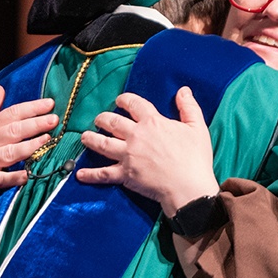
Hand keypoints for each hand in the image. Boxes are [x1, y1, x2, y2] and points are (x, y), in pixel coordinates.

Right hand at [0, 87, 57, 228]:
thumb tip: (0, 88)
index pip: (10, 114)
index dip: (31, 108)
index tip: (49, 104)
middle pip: (13, 130)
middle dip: (35, 123)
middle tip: (54, 119)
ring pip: (10, 152)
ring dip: (29, 146)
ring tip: (47, 140)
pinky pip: (2, 178)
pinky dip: (15, 177)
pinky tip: (28, 175)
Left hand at [77, 87, 218, 215]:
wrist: (187, 186)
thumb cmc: (194, 158)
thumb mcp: (197, 128)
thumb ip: (189, 107)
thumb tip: (183, 90)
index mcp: (152, 122)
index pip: (133, 104)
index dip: (124, 100)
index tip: (120, 101)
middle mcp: (135, 136)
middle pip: (112, 122)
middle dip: (103, 119)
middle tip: (99, 120)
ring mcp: (127, 155)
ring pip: (102, 144)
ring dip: (91, 139)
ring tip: (85, 137)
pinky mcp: (125, 174)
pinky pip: (103, 174)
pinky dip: (91, 174)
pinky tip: (80, 174)